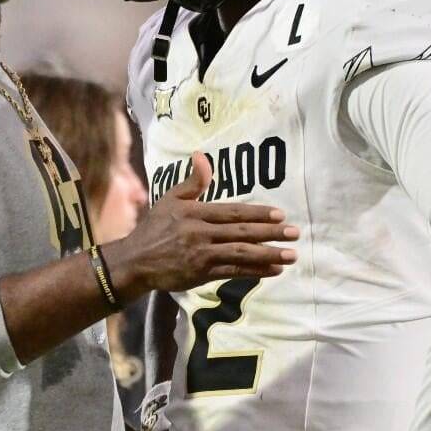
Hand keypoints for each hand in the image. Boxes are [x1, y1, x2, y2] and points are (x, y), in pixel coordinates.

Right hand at [103, 153, 297, 294]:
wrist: (135, 261)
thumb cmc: (155, 227)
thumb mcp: (170, 199)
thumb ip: (192, 182)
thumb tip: (202, 155)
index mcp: (195, 212)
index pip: (232, 211)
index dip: (257, 212)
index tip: (280, 214)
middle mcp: (201, 233)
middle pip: (242, 232)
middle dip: (271, 233)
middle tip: (295, 233)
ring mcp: (202, 255)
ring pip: (241, 254)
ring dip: (269, 254)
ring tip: (291, 254)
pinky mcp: (201, 274)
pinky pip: (233, 272)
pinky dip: (255, 271)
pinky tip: (274, 269)